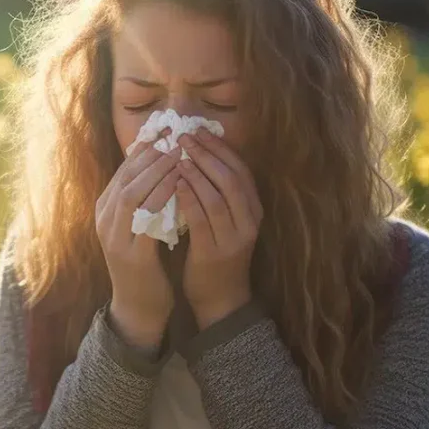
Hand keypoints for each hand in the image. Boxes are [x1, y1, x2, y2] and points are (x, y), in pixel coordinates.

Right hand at [95, 134, 183, 349]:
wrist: (137, 306)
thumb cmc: (143, 262)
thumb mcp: (138, 225)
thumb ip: (144, 198)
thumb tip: (161, 163)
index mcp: (105, 210)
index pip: (123, 170)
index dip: (144, 149)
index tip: (166, 131)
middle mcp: (105, 220)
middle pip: (125, 177)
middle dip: (150, 154)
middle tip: (175, 136)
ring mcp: (115, 237)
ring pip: (132, 193)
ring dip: (156, 172)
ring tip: (178, 154)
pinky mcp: (131, 254)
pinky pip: (146, 219)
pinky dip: (162, 198)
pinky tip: (180, 185)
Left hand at [176, 129, 262, 328]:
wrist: (220, 298)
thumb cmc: (217, 253)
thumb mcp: (225, 220)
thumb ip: (217, 192)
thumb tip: (197, 154)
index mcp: (253, 210)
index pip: (241, 170)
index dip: (221, 148)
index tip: (200, 131)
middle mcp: (249, 221)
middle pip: (231, 179)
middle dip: (207, 154)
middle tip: (185, 137)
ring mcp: (234, 238)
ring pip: (218, 196)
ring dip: (197, 173)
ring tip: (178, 155)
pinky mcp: (215, 252)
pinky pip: (202, 220)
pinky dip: (189, 198)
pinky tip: (175, 184)